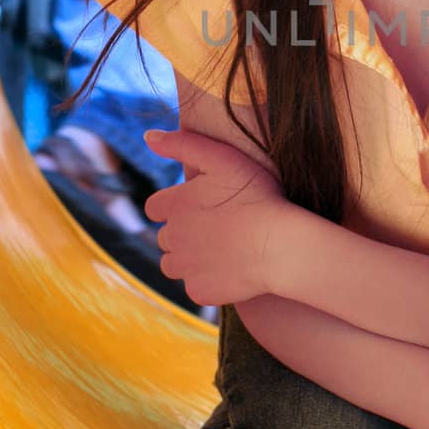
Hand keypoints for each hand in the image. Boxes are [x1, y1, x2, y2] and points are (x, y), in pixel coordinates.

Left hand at [141, 128, 290, 306]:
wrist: (280, 244)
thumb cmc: (258, 197)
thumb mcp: (223, 158)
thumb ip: (183, 144)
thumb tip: (148, 136)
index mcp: (174, 205)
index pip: (155, 208)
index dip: (174, 206)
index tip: (199, 206)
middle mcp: (171, 237)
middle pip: (165, 237)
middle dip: (183, 233)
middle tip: (217, 228)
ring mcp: (185, 268)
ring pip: (174, 265)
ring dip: (189, 258)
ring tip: (221, 250)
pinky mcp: (199, 292)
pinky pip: (195, 286)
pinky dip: (208, 280)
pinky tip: (230, 270)